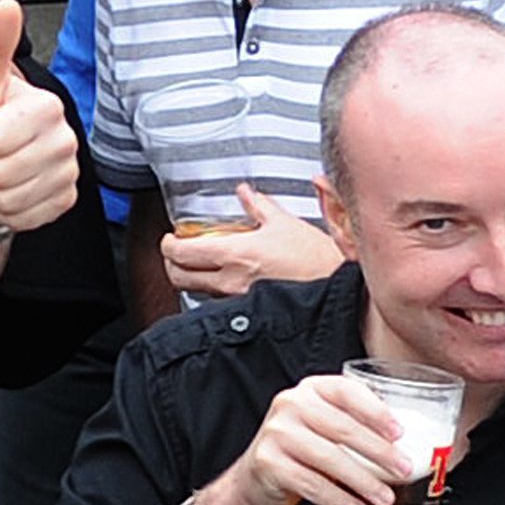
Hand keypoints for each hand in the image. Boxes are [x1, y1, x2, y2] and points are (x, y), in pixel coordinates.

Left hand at [0, 0, 77, 231]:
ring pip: (10, 198)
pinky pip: (24, 218)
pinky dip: (9, 210)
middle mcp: (66, 138)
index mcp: (47, 106)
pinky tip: (14, 189)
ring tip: (0, 168)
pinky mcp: (65, 201)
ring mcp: (68, 172)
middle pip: (0, 172)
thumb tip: (8, 5)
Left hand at [158, 184, 342, 298]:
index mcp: (235, 254)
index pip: (181, 254)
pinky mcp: (248, 311)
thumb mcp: (285, 224)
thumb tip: (246, 193)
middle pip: (179, 278)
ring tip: (201, 263)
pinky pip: (219, 302)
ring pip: (197, 291)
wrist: (337, 288)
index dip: (167, 246)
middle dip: (171, 264)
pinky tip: (225, 278)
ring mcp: (237, 300)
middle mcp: (230, 281)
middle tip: (177, 252)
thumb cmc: (315, 259)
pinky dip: (213, 290)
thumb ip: (259, 207)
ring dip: (192, 277)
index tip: (169, 240)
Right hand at [190, 374, 417, 504]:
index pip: (347, 392)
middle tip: (404, 470)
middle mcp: (290, 404)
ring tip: (386, 498)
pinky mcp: (268, 463)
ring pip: (329, 458)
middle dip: (379, 452)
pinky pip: (312, 484)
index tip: (400, 433)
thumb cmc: (303, 452)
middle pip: (342, 428)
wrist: (255, 479)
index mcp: (311, 389)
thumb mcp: (324, 427)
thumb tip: (410, 448)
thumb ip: (356, 426)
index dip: (376, 411)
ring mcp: (276, 433)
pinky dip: (340, 500)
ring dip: (363, 481)